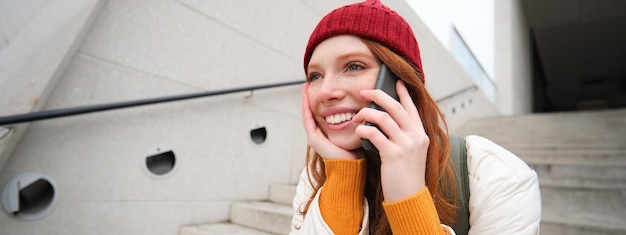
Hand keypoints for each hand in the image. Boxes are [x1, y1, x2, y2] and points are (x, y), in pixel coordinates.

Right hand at [301, 83, 357, 159]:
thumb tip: (362, 108)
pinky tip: (306, 98)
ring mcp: (314, 138)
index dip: (317, 101)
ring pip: (307, 115)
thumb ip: (354, 121)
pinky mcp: (314, 140)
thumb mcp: (353, 132)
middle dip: (308, 98)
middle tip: (308, 84)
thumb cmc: (355, 151)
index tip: (318, 88)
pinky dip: (306, 108)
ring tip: (305, 87)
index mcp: (325, 134)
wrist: (351, 166)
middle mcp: (317, 135)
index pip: (318, 114)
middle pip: (310, 113)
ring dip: (305, 101)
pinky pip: (308, 120)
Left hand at [353, 80, 428, 201]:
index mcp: (421, 135)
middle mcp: (416, 136)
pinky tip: (358, 132)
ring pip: (383, 117)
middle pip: (396, 107)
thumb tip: (386, 121)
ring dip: (366, 113)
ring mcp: (406, 145)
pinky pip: (374, 134)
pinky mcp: (393, 154)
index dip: (403, 94)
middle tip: (364, 92)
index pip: (411, 108)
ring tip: (356, 116)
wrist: (410, 198)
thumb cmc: (406, 177)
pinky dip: (363, 130)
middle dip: (378, 95)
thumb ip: (404, 137)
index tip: (397, 82)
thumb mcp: (411, 153)